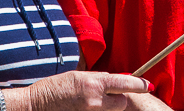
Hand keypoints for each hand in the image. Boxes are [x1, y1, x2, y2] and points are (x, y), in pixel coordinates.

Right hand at [19, 71, 151, 110]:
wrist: (37, 106)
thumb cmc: (56, 88)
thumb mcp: (78, 77)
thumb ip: (97, 80)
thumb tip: (113, 81)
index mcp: (93, 83)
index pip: (124, 83)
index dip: (138, 84)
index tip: (147, 85)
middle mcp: (95, 100)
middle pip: (122, 103)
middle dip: (119, 100)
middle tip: (106, 97)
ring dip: (108, 108)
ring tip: (91, 103)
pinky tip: (85, 108)